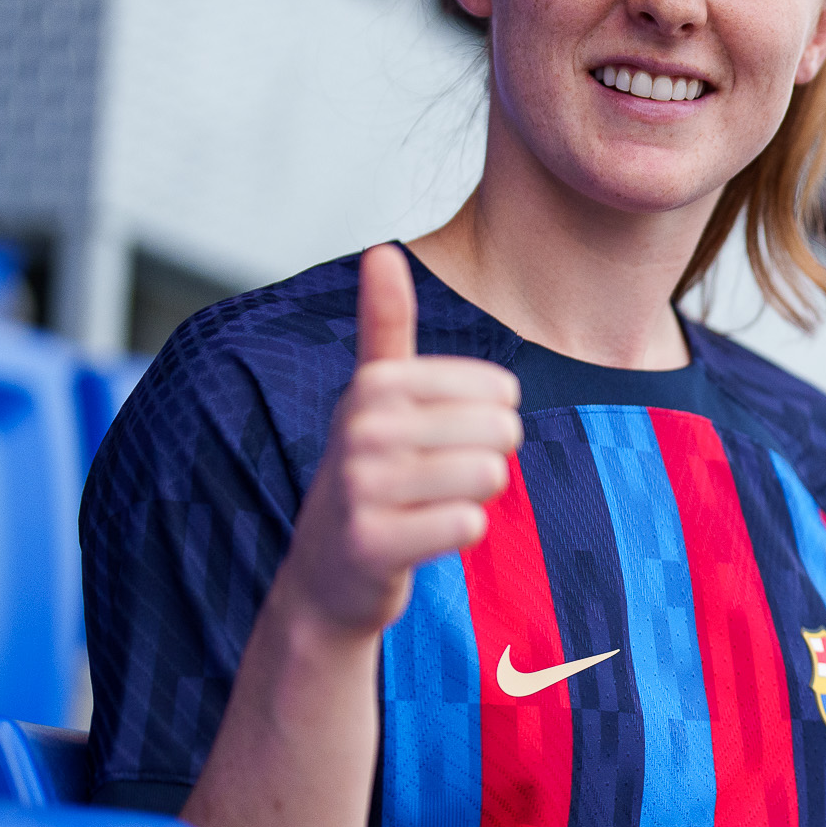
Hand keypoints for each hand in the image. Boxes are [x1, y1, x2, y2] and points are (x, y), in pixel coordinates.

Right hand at [279, 243, 522, 637]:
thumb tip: (382, 250)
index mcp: (375, 385)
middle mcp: (362, 428)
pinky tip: (421, 536)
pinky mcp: (372, 543)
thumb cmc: (368, 474)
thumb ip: (385, 325)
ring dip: (472, 498)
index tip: (443, 438)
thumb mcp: (371, 396)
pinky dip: (457, 534)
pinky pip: (468, 525)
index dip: (491, 421)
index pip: (497, 389)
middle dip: (486, 460)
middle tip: (438, 479)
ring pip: (488, 477)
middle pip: (500, 432)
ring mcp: (362, 486)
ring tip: (428, 505)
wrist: (325, 576)